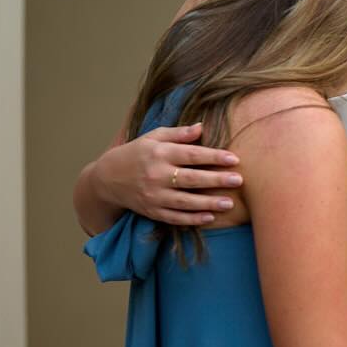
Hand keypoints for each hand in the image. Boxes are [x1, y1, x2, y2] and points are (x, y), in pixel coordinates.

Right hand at [97, 122, 241, 226]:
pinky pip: (174, 217)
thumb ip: (179, 133)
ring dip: (208, 203)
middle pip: (191, 179)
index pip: (191, 155)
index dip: (213, 157)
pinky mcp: (151, 211)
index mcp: (159, 153)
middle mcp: (156, 175)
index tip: (234, 159)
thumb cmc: (138, 153)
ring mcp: (153, 195)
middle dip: (216, 180)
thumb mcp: (154, 137)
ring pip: (184, 201)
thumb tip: (202, 127)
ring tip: (229, 203)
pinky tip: (209, 217)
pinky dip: (191, 219)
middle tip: (239, 180)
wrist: (107, 178)